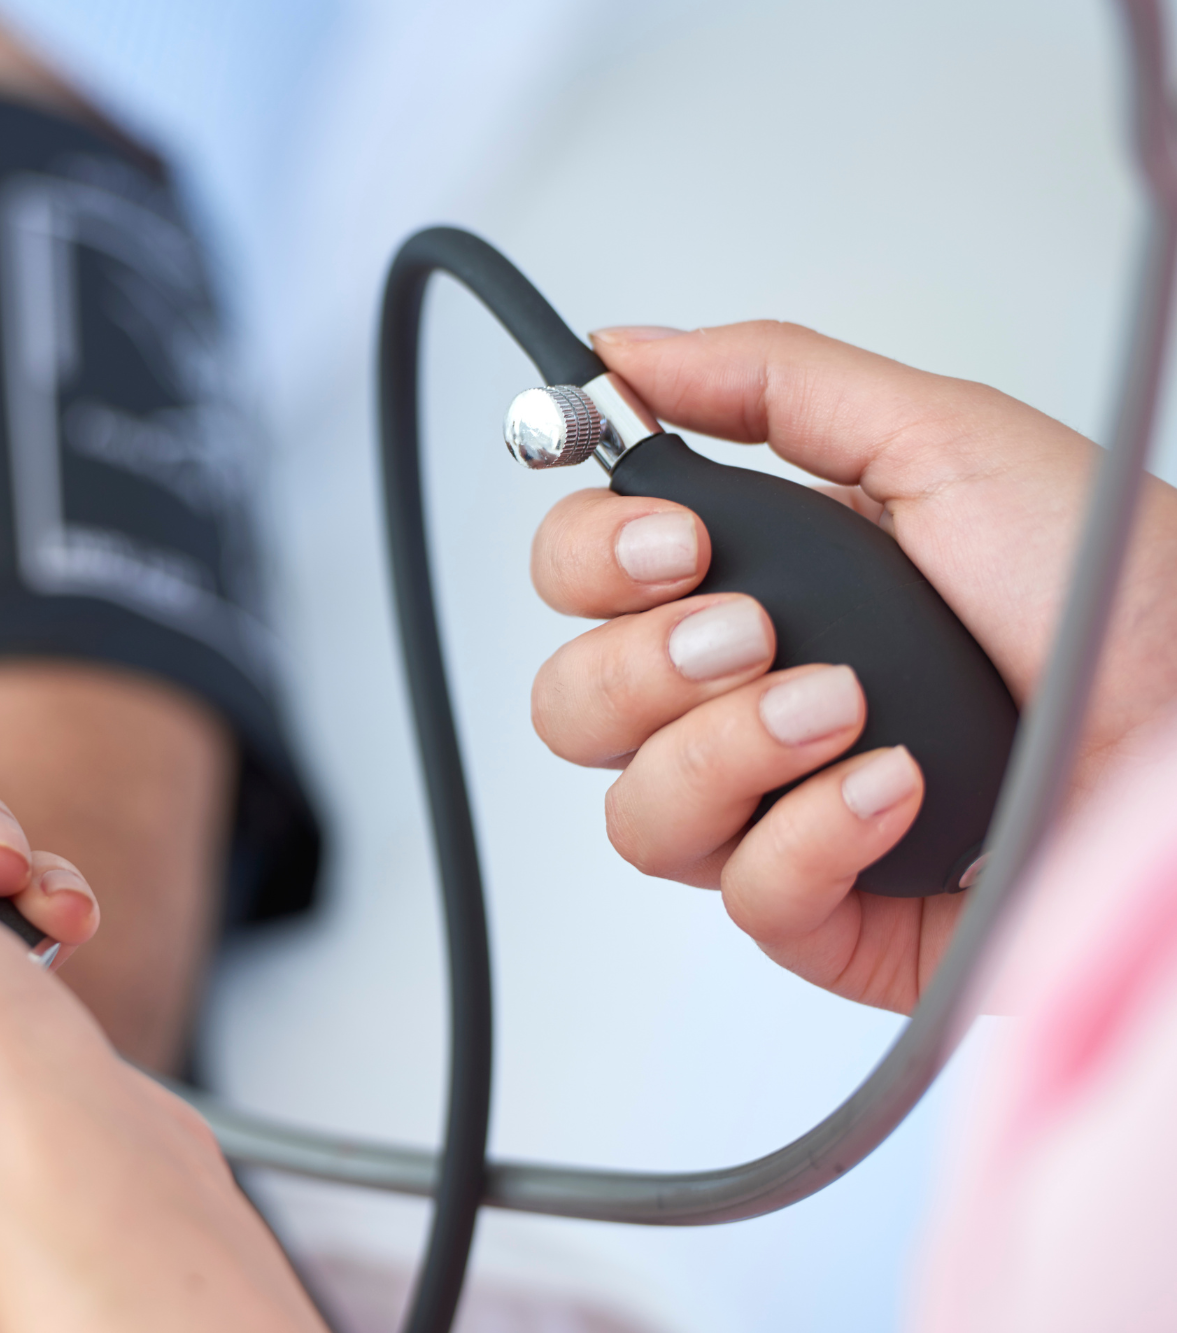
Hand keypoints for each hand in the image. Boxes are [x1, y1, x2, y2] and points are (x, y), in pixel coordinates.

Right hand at [530, 322, 1176, 1011]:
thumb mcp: (940, 440)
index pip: (576, 581)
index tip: (679, 543)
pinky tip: (897, 792)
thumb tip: (618, 354)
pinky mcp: (831, 914)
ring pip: (634, 816)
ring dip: (727, 751)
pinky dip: (813, 838)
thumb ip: (769, 383)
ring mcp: (778, 811)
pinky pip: (744, 897)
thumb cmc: (1112, 587)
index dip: (591, 561)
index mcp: (755, 581)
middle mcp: (743, 702)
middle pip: (570, 707)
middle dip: (644, 665)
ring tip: (843, 710)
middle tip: (756, 632)